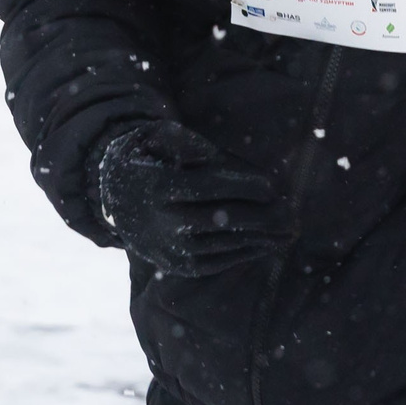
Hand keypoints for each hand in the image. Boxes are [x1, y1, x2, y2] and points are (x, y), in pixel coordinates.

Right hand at [94, 122, 294, 275]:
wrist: (115, 200)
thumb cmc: (150, 159)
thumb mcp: (159, 138)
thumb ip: (190, 143)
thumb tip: (224, 159)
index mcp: (156, 186)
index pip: (206, 186)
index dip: (242, 185)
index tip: (271, 185)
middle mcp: (160, 222)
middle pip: (218, 220)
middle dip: (259, 217)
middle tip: (290, 211)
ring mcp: (168, 248)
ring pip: (221, 244)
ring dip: (260, 238)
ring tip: (289, 230)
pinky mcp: (177, 266)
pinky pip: (216, 262)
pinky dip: (244, 253)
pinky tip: (268, 243)